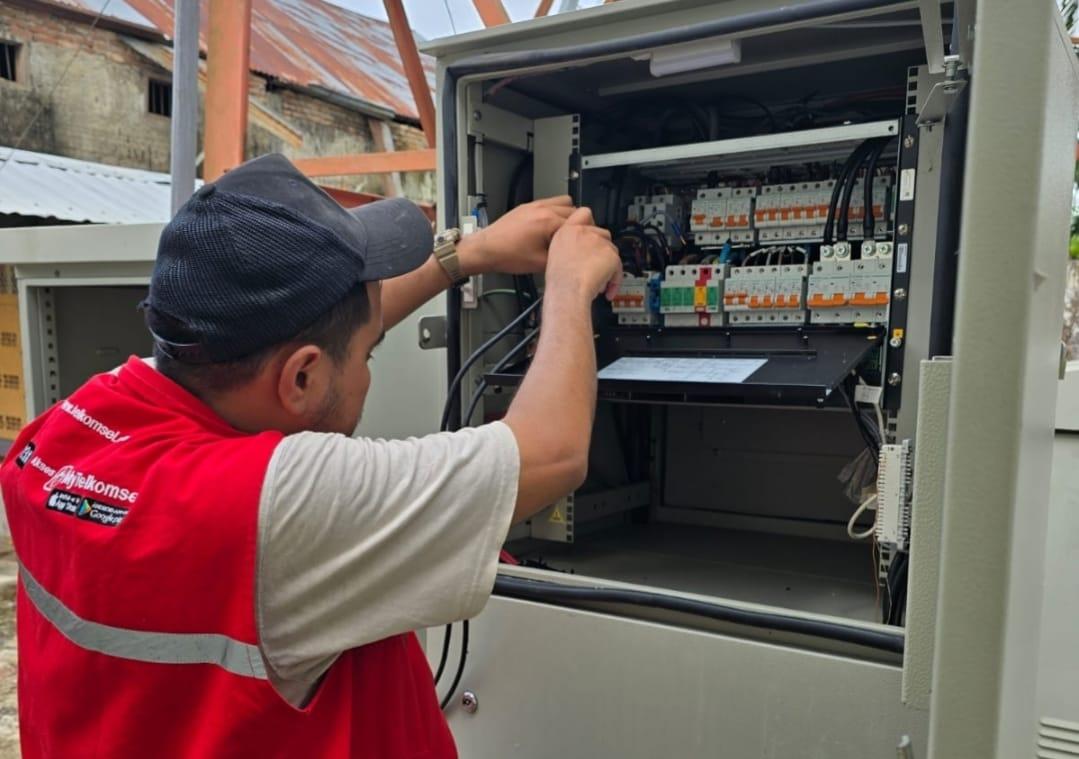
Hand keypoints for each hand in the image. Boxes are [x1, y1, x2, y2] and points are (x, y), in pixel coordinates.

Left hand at [457, 196, 575, 275]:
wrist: (486, 250)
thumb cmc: (507, 255)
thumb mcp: (541, 263)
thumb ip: (562, 256)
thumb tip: (573, 254)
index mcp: (549, 221)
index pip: (580, 222)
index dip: (583, 235)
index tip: (582, 242)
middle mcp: (543, 209)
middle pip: (574, 210)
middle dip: (576, 224)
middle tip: (572, 239)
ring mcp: (534, 205)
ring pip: (564, 202)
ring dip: (567, 214)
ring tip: (562, 231)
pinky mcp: (527, 207)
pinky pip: (549, 203)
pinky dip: (554, 212)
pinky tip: (548, 227)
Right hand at [545, 207, 621, 301]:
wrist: (567, 291)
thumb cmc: (559, 282)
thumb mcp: (555, 257)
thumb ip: (569, 249)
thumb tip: (580, 254)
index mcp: (567, 232)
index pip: (584, 214)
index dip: (591, 225)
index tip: (593, 235)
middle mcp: (583, 233)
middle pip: (603, 235)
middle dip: (602, 252)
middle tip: (597, 267)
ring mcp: (598, 242)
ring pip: (612, 252)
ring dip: (608, 268)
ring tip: (598, 284)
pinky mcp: (610, 254)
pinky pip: (618, 268)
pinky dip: (615, 281)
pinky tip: (606, 290)